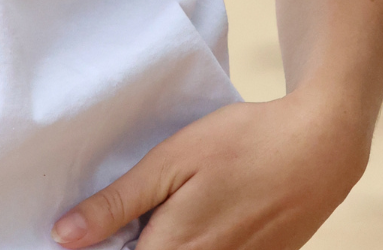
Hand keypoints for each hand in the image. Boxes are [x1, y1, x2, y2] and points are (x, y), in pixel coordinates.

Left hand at [50, 92, 369, 249]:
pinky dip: (192, 244)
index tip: (80, 238)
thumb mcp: (170, 161)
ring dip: (161, 244)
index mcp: (175, 248)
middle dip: (128, 246)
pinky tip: (191, 220)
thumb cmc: (241, 144)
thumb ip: (118, 204)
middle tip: (119, 222)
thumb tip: (65, 237)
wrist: (318, 148)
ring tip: (160, 216)